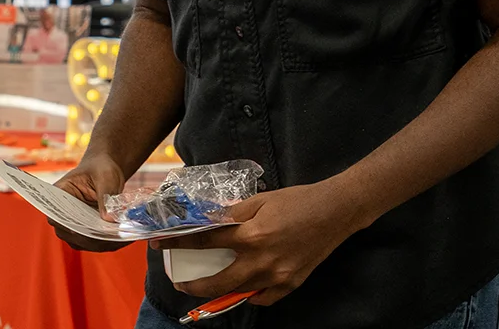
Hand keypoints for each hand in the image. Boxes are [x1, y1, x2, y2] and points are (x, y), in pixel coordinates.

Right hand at [50, 153, 128, 251]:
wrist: (105, 170)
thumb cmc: (101, 168)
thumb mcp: (105, 176)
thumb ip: (105, 196)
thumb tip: (108, 219)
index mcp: (57, 196)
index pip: (60, 217)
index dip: (75, 227)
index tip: (93, 232)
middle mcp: (61, 216)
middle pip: (74, 235)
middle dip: (95, 238)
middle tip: (117, 237)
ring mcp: (74, 226)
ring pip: (86, 243)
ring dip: (105, 243)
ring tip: (125, 238)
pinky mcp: (87, 232)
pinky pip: (96, 242)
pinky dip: (110, 242)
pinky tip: (126, 238)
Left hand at [154, 178, 363, 305]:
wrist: (335, 211)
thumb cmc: (298, 200)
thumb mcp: (263, 199)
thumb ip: (235, 213)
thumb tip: (210, 222)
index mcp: (252, 235)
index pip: (206, 241)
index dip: (181, 241)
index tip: (162, 243)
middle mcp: (261, 261)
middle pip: (216, 282)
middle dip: (193, 284)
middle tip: (180, 280)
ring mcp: (276, 278)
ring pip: (237, 293)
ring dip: (218, 291)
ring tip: (207, 285)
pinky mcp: (289, 286)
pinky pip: (262, 298)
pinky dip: (251, 293)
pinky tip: (246, 284)